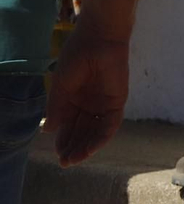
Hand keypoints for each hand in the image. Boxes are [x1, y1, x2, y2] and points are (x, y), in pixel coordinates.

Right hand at [44, 29, 129, 166]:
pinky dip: (101, 137)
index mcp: (73, 99)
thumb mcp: (61, 85)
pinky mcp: (117, 101)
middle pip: (81, 131)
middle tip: (65, 162)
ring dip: (86, 146)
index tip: (57, 154)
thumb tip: (47, 130)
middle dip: (74, 147)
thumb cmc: (77, 57)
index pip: (68, 125)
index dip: (63, 140)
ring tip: (75, 159)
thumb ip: (56, 107)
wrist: (99, 40)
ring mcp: (103, 104)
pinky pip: (109, 124)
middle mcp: (88, 104)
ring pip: (95, 131)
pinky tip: (91, 148)